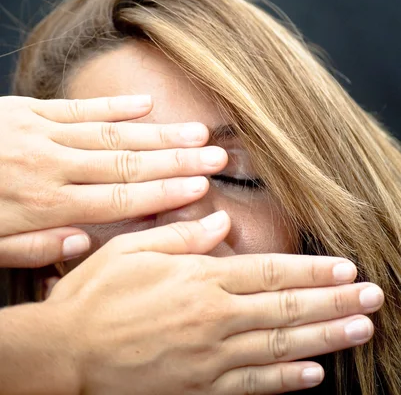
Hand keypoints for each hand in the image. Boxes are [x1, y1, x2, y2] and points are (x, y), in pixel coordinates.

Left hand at [0, 94, 226, 266]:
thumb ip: (37, 246)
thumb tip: (86, 243)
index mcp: (44, 204)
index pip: (118, 199)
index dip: (164, 193)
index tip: (199, 189)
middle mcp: (52, 165)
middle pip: (126, 163)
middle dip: (176, 161)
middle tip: (215, 157)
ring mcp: (42, 132)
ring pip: (112, 133)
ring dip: (158, 132)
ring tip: (196, 132)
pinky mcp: (28, 110)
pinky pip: (79, 107)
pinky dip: (115, 106)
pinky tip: (146, 104)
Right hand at [44, 211, 382, 394]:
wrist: (65, 354)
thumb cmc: (96, 295)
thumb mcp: (133, 250)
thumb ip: (182, 237)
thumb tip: (220, 225)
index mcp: (200, 280)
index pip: (270, 273)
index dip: (311, 271)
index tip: (345, 268)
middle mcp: (214, 319)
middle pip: (286, 309)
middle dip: (334, 302)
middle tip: (371, 296)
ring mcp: (209, 358)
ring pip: (280, 348)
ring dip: (325, 337)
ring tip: (360, 328)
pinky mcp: (199, 388)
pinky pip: (252, 386)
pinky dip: (287, 381)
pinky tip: (314, 375)